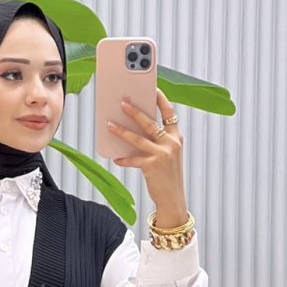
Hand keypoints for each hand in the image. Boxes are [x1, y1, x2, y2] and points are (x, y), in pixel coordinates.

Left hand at [107, 86, 188, 225]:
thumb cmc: (167, 175)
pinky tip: (116, 158)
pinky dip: (124, 159)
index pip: (169, 112)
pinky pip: (134, 160)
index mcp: (176, 137)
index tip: (152, 88)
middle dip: (134, 111)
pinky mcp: (152, 166)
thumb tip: (134, 129)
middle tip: (122, 102)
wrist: (173, 198)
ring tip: (110, 125)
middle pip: (150, 122)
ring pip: (138, 139)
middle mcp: (171, 143)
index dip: (160, 99)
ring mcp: (162, 154)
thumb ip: (156, 141)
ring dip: (122, 131)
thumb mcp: (167, 154)